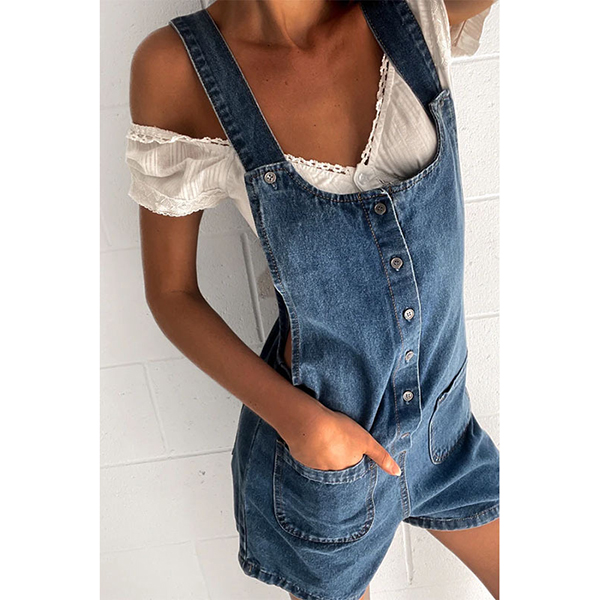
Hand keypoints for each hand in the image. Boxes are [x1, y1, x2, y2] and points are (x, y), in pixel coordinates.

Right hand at [283, 401, 401, 476]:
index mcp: (348, 469)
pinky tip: (310, 439)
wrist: (310, 425)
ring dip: (323, 454)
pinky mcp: (301, 460)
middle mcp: (332, 474)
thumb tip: (397, 473)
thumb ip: (381, 457)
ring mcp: (315, 468)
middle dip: (337, 458)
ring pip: (322, 464)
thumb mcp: (366, 441)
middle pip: (337, 468)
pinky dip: (310, 451)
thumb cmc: (339, 430)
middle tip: (335, 442)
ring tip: (323, 438)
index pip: (353, 470)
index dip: (352, 458)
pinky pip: (308, 458)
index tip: (349, 449)